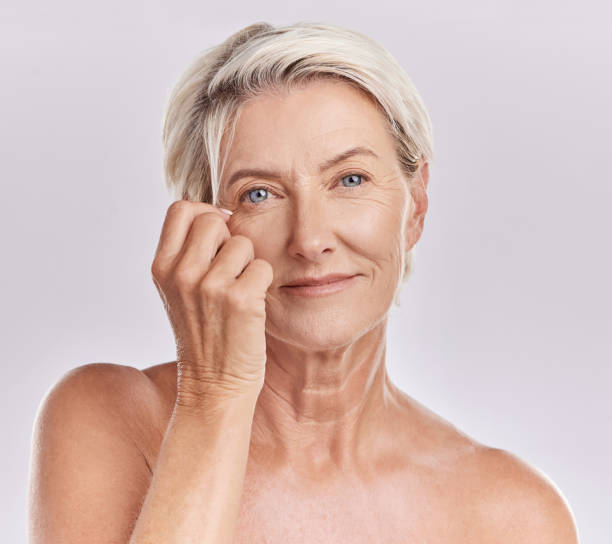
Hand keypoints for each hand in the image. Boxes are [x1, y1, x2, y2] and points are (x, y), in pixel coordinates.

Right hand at [150, 200, 272, 406]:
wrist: (213, 385)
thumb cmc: (203, 333)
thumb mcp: (178, 290)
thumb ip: (189, 252)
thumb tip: (220, 213)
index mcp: (161, 267)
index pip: (181, 208)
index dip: (205, 214)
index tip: (217, 238)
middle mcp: (180, 273)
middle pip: (213, 219)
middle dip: (229, 239)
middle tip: (230, 270)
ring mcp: (209, 286)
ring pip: (243, 242)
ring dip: (248, 264)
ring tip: (239, 292)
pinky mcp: (240, 299)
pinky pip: (263, 267)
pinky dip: (263, 283)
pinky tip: (252, 306)